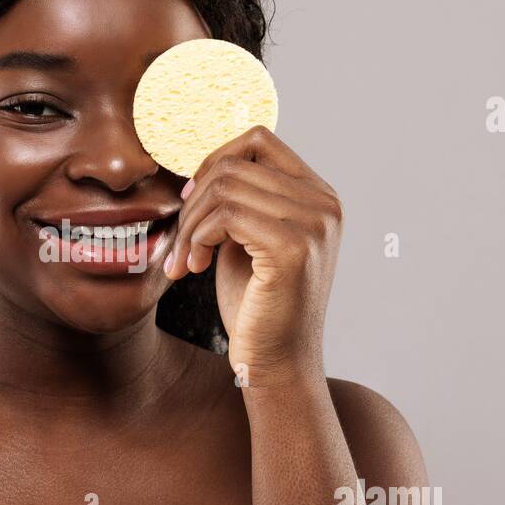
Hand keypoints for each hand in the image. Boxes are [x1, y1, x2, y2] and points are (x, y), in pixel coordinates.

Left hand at [162, 125, 341, 385]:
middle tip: (180, 245)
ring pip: (223, 188)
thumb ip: (239, 200)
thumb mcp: (247, 239)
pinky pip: (225, 216)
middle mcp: (324, 203)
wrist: (276, 364)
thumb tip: (201, 166)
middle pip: (234, 165)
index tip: (189, 202)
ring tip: (185, 260)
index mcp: (319, 195)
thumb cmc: (256, 306)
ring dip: (190, 225)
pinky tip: (194, 269)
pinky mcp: (293, 247)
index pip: (259, 139)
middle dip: (192, 204)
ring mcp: (314, 223)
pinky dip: (197, 239)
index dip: (213, 161)